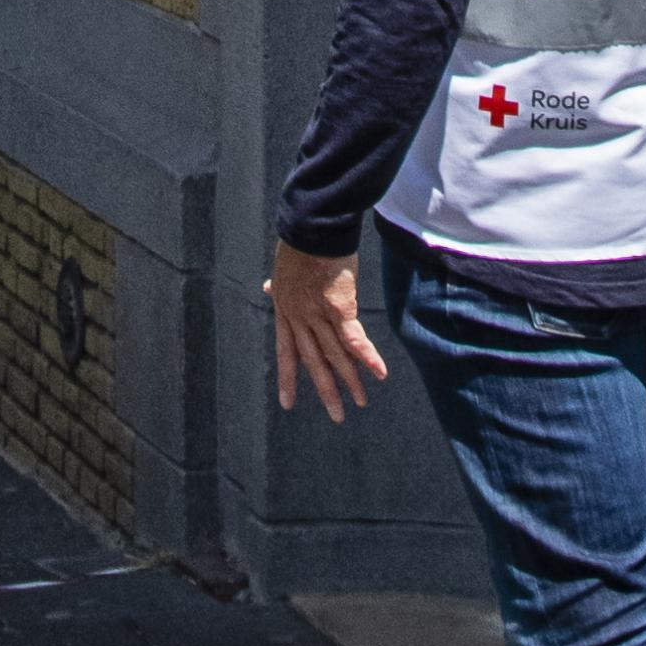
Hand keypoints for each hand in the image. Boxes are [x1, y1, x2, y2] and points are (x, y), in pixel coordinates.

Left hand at [268, 241, 389, 422]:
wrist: (309, 228)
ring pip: (336, 355)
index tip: (288, 403)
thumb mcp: (281, 269)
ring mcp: (318, 315)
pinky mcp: (338, 307)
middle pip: (314, 362)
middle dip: (326, 391)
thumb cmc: (298, 244)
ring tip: (361, 403)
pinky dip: (367, 357)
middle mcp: (299, 319)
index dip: (288, 378)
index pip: (286, 352)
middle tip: (337, 416)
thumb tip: (266, 288)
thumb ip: (278, 286)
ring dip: (350, 381)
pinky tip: (379, 374)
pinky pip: (354, 338)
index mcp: (285, 312)